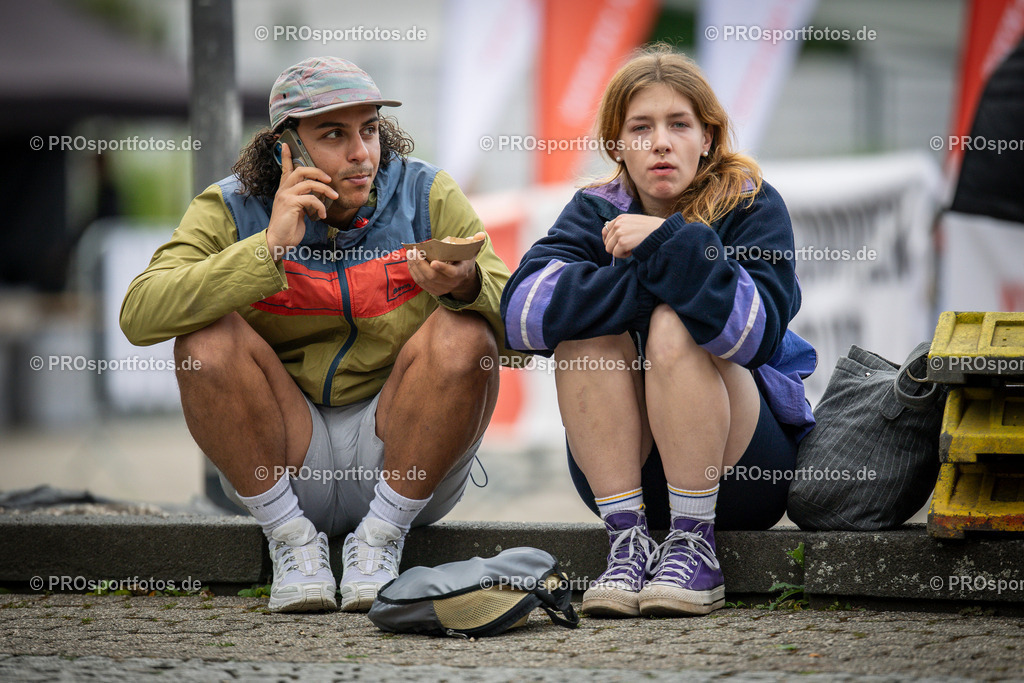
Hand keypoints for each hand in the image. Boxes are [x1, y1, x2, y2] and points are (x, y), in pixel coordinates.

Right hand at [265, 142, 337, 260]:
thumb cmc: (289, 228)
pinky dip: (321, 206)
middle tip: (329, 180)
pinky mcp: (290, 204)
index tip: (286, 145)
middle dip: (318, 172)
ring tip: (334, 197)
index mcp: (284, 190)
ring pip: (309, 183)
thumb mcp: (297, 210)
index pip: (285, 169)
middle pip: (301, 170)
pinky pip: (311, 199)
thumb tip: (318, 196)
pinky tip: (322, 215)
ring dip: (326, 190)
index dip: (287, 156)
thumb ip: (304, 200)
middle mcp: (283, 190)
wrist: (278, 241)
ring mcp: (286, 196)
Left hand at [407, 231, 484, 300]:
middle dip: (421, 263)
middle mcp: (450, 284)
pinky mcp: (432, 291)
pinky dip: (413, 271)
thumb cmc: (464, 260)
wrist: (463, 279)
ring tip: (410, 253)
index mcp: (460, 273)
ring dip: (414, 266)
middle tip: (414, 251)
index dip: (442, 268)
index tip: (433, 262)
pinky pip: (420, 282)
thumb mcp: (471, 251)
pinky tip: (410, 261)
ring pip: (424, 279)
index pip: (451, 273)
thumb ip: (475, 242)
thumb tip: (481, 234)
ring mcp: (441, 289)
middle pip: (432, 276)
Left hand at [602, 215, 664, 258]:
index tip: (615, 245)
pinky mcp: (623, 242)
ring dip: (619, 251)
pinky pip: (616, 254)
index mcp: (620, 218)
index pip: (605, 231)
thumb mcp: (635, 222)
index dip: (609, 240)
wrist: (662, 232)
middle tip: (628, 247)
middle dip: (616, 247)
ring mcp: (620, 233)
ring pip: (609, 249)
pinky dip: (623, 255)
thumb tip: (614, 239)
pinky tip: (632, 251)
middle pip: (607, 242)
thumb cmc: (651, 229)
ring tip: (630, 249)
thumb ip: (623, 227)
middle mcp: (618, 224)